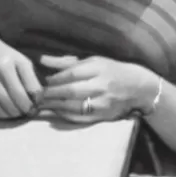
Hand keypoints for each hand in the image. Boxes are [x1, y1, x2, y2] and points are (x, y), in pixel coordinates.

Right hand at [0, 40, 44, 118]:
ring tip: (19, 113)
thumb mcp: (22, 62)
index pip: (32, 86)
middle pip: (17, 96)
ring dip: (14, 113)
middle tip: (29, 112)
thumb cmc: (7, 58)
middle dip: (26, 108)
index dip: (37, 99)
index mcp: (17, 61)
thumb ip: (31, 79)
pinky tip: (6, 112)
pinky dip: (1, 113)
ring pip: (4, 103)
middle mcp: (1, 68)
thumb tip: (38, 101)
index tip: (38, 103)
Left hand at [37, 55, 155, 123]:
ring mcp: (103, 102)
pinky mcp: (104, 116)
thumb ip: (65, 62)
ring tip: (40, 104)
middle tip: (36, 95)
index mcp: (98, 68)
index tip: (41, 81)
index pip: (72, 74)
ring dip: (54, 106)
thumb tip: (42, 59)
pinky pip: (81, 117)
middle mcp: (101, 85)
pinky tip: (54, 111)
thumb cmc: (111, 71)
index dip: (54, 79)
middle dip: (51, 94)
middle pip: (71, 91)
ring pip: (74, 106)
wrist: (139, 88)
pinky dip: (65, 115)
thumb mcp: (92, 61)